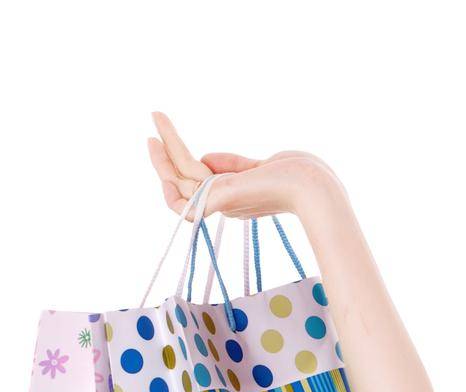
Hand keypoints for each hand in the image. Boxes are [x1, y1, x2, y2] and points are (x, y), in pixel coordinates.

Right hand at [146, 111, 341, 220]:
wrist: (313, 185)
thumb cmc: (299, 176)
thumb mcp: (262, 165)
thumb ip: (234, 164)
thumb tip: (205, 158)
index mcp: (236, 197)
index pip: (202, 183)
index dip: (186, 164)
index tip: (174, 142)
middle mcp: (225, 202)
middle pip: (185, 182)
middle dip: (165, 156)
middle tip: (152, 127)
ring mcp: (221, 202)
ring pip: (180, 179)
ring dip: (164, 148)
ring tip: (156, 116)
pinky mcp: (219, 199)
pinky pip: (183, 196)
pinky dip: (168, 173)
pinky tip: (159, 144)